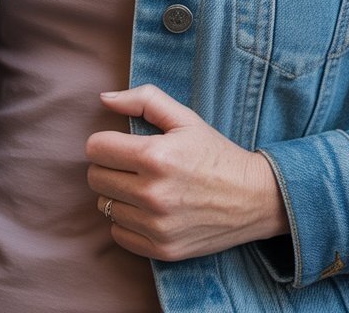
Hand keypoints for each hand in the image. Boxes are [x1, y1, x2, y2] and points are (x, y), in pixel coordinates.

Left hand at [86, 84, 289, 261]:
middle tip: (132, 164)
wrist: (253, 197)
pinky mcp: (162, 250)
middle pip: (96, 178)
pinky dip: (127, 221)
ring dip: (118, 194)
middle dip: (109, 166)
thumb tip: (104, 99)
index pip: (95, 149)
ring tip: (144, 186)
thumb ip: (143, 100)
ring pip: (105, 206)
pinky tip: (148, 209)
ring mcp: (157, 226)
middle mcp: (153, 194)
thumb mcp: (184, 117)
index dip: (105, 142)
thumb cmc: (215, 153)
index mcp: (155, 156)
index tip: (121, 144)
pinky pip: (118, 233)